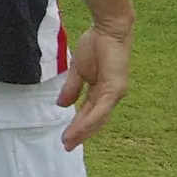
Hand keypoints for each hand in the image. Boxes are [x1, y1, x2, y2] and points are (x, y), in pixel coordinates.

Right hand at [57, 25, 131, 150]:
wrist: (109, 30)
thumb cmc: (96, 45)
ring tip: (68, 141)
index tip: (65, 137)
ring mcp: (115, 94)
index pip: (90, 113)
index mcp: (102, 91)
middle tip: (66, 146)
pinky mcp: (115, 89)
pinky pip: (100, 109)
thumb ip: (71, 88)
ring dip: (82, 131)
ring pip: (98, 119)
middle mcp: (111, 96)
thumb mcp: (78, 70)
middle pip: (95, 120)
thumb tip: (61, 105)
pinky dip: (88, 120)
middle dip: (80, 134)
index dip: (78, 125)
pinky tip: (77, 129)